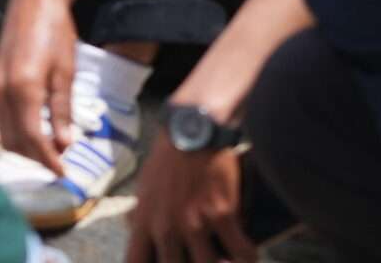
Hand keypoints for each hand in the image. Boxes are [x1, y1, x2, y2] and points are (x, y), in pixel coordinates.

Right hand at [0, 0, 80, 173]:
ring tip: (49, 150)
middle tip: (59, 164)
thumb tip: (64, 144)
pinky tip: (35, 130)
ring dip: (24, 147)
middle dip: (35, 158)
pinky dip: (16, 130)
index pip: (31, 138)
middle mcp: (2, 91)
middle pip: (13, 140)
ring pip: (3, 131)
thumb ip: (61, 110)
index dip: (47, 161)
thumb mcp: (66, 73)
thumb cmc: (56, 33)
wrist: (33, 1)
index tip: (64, 174)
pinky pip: (0, 117)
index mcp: (24, 89)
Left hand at [127, 145, 254, 262]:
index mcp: (143, 222)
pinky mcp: (221, 214)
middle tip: (199, 257)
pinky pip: (241, 252)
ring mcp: (194, 223)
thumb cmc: (166, 160)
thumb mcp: (143, 189)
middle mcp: (166, 228)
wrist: (191, 131)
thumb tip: (132, 229)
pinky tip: (248, 254)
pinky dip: (248, 256)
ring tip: (226, 260)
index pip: (135, 262)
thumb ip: (138, 214)